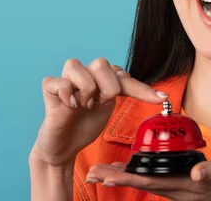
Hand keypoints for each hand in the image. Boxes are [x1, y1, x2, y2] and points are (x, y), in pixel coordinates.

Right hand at [31, 57, 167, 166]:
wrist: (64, 147)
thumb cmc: (85, 125)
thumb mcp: (108, 109)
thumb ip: (120, 91)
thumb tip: (149, 88)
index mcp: (101, 78)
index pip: (124, 76)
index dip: (142, 89)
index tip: (161, 99)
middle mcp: (85, 75)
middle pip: (101, 63)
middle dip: (107, 87)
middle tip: (101, 104)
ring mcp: (66, 81)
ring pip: (77, 66)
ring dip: (85, 90)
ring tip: (83, 105)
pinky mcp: (50, 90)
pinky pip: (57, 81)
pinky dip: (66, 93)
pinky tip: (69, 107)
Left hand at [85, 156, 210, 200]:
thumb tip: (195, 173)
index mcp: (189, 186)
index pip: (152, 181)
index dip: (128, 177)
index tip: (107, 174)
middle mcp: (181, 191)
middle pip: (143, 183)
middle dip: (117, 177)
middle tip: (94, 172)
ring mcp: (182, 191)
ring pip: (148, 183)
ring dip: (126, 177)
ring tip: (104, 171)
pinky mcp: (186, 188)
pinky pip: (158, 182)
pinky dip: (141, 175)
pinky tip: (132, 170)